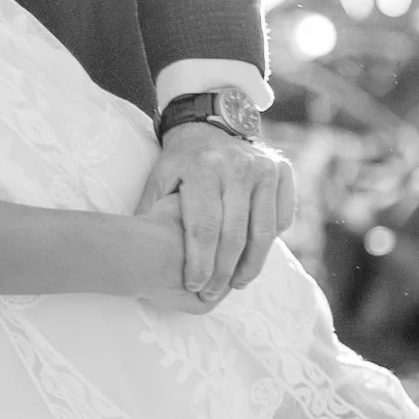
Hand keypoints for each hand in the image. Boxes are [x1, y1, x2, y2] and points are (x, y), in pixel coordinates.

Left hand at [138, 123, 297, 306]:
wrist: (210, 125)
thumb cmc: (181, 161)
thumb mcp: (160, 179)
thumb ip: (151, 212)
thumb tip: (136, 252)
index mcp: (202, 169)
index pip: (204, 228)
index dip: (200, 263)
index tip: (194, 286)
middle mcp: (237, 166)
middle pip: (235, 234)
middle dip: (224, 272)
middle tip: (213, 293)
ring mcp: (264, 167)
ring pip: (263, 231)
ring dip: (251, 265)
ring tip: (237, 284)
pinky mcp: (282, 170)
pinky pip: (282, 217)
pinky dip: (270, 241)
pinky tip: (254, 256)